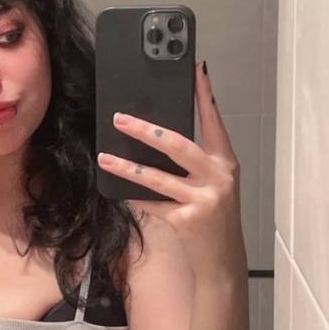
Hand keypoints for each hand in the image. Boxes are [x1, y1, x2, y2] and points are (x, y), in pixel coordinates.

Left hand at [97, 61, 244, 279]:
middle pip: (177, 144)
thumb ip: (195, 162)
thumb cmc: (213, 217)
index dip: (204, 94)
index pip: (213, 120)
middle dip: (145, 130)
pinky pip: (151, 202)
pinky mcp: (187, 219)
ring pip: (157, 177)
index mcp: (225, 162)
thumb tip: (156, 135)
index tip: (195, 69)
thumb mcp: (212, 185)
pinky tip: (115, 190)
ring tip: (105, 157)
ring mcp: (203, 199)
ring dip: (126, 166)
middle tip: (120, 118)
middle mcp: (218, 176)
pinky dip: (132, 195)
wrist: (222, 260)